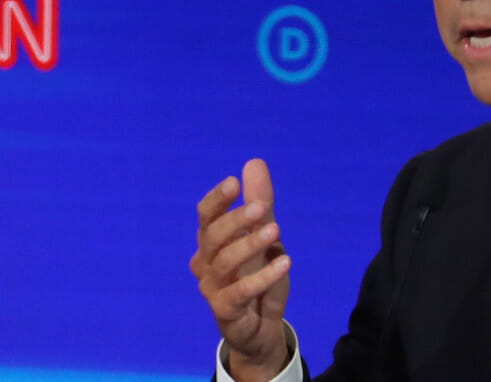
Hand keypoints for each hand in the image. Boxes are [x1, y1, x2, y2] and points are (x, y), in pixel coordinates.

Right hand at [191, 159, 291, 380]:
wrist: (261, 328)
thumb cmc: (257, 277)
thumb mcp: (265, 236)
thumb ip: (260, 203)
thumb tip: (254, 163)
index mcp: (211, 243)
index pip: (206, 217)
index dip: (217, 200)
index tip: (233, 182)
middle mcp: (205, 264)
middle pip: (212, 237)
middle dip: (235, 220)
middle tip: (261, 207)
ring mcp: (212, 289)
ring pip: (225, 262)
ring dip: (249, 244)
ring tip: (277, 231)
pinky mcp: (225, 311)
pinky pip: (240, 292)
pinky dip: (262, 277)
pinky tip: (285, 262)